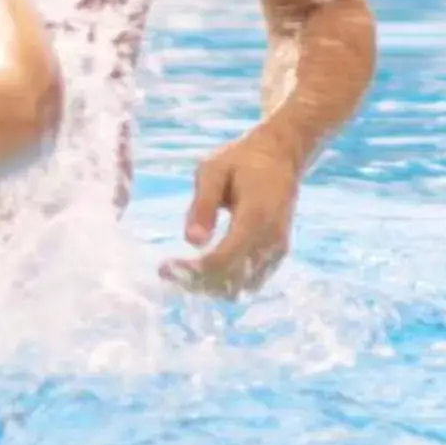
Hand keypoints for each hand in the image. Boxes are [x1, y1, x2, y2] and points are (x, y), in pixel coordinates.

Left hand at [163, 132, 300, 296]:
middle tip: (167, 272)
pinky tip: (205, 269)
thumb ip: (202, 205)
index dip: (191, 271)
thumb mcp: (213, 170)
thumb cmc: (242, 160)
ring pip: (240, 288)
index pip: (222, 260)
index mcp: (255, 216)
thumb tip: (191, 242)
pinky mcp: (277, 256)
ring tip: (183, 271)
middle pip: (230, 280)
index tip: (164, 268)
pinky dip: (225, 283)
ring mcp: (277, 250)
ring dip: (209, 286)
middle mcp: (271, 239)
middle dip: (195, 282)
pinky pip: (249, 282)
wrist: (281, 156)